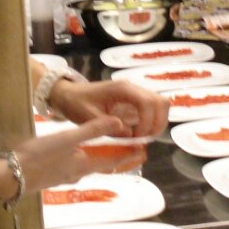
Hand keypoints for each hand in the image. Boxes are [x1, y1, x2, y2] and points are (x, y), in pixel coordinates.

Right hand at [13, 115, 143, 194]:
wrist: (11, 178)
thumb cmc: (39, 157)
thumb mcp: (67, 139)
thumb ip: (92, 130)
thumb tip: (118, 122)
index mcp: (84, 165)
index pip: (113, 160)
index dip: (128, 155)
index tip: (143, 150)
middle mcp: (77, 174)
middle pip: (103, 165)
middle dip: (117, 158)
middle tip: (132, 150)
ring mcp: (64, 176)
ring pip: (89, 167)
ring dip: (101, 159)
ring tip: (109, 150)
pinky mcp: (52, 175)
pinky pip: (76, 166)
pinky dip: (85, 159)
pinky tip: (78, 154)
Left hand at [48, 77, 168, 138]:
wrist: (68, 95)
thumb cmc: (76, 104)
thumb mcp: (88, 118)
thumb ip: (108, 127)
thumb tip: (131, 136)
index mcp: (122, 89)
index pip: (147, 102)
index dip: (148, 122)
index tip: (138, 138)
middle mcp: (132, 89)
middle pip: (160, 101)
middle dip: (157, 123)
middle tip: (145, 140)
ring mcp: (135, 94)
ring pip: (160, 104)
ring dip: (157, 122)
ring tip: (144, 138)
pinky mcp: (134, 102)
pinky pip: (152, 109)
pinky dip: (152, 122)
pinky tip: (139, 134)